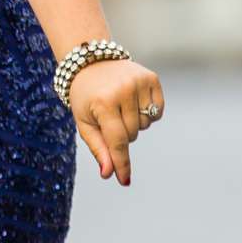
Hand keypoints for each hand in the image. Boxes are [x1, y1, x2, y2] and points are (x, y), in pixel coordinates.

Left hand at [68, 57, 163, 186]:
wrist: (91, 62)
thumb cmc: (86, 97)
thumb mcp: (84, 122)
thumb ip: (98, 148)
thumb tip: (109, 174)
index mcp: (103, 103)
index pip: (117, 141)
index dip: (121, 163)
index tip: (124, 181)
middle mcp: (123, 91)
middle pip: (132, 135)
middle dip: (122, 134)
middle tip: (109, 116)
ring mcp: (139, 82)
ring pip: (145, 125)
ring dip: (135, 123)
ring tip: (120, 106)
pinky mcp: (152, 78)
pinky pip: (157, 112)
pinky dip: (148, 114)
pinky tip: (134, 102)